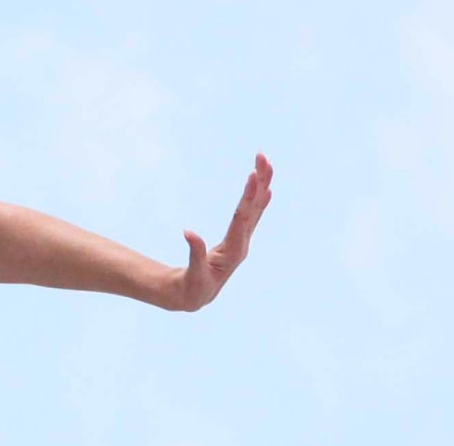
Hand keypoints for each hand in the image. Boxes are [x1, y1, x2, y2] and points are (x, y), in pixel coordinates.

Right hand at [157, 153, 273, 311]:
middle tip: (263, 157)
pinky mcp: (237, 238)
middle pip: (255, 207)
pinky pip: (251, 214)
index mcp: (233, 251)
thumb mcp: (193, 273)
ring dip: (261, 185)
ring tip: (265, 163)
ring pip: (255, 208)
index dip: (248, 196)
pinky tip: (264, 187)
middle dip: (260, 181)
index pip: (243, 217)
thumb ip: (194, 253)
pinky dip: (257, 199)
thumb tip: (188, 231)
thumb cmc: (194, 285)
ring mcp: (242, 240)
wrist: (197, 296)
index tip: (253, 175)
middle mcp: (242, 242)